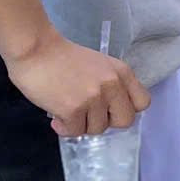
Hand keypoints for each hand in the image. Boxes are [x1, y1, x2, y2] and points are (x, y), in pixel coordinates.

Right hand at [7, 33, 150, 136]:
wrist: (36, 49)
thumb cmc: (63, 57)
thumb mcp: (99, 65)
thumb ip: (110, 84)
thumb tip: (110, 109)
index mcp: (122, 73)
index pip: (143, 102)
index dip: (126, 109)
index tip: (110, 109)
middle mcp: (113, 85)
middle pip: (125, 120)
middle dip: (106, 122)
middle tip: (88, 115)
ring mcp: (94, 98)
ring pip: (97, 129)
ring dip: (81, 125)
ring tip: (67, 112)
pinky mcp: (73, 109)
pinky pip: (75, 131)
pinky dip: (64, 128)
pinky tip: (57, 118)